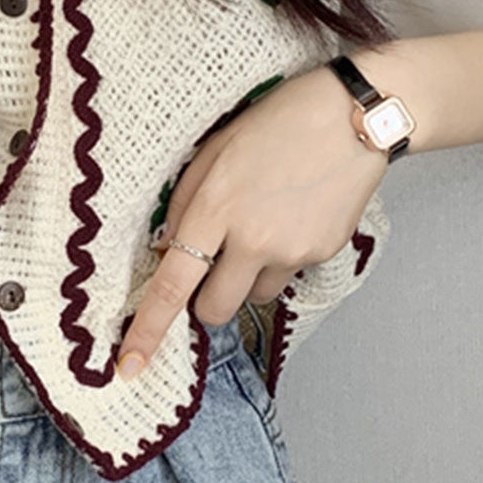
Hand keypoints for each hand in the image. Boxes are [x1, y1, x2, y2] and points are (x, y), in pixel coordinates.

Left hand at [115, 64, 387, 378]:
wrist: (354, 117)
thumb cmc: (276, 123)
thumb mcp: (213, 152)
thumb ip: (185, 205)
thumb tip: (167, 254)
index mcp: (215, 208)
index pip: (173, 285)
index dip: (148, 330)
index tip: (128, 365)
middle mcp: (253, 238)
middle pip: (215, 311)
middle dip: (207, 301)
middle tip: (212, 267)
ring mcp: (291, 251)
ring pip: (254, 296)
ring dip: (247, 277)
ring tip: (263, 226)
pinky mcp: (322, 254)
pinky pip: (288, 277)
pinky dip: (282, 259)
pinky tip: (292, 217)